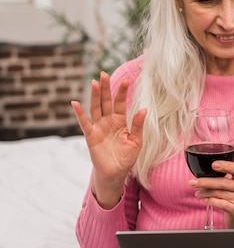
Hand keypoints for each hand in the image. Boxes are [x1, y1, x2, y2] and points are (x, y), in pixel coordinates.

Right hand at [71, 72, 145, 207]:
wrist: (116, 173)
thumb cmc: (126, 157)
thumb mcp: (136, 141)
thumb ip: (137, 125)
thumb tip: (144, 109)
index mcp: (120, 121)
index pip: (120, 103)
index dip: (121, 92)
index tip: (125, 80)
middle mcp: (108, 122)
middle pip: (106, 102)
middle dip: (105, 88)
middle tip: (103, 74)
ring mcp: (98, 128)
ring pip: (96, 109)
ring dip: (95, 96)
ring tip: (94, 83)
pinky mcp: (91, 137)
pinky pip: (85, 123)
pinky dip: (80, 114)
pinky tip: (75, 103)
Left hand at [188, 160, 233, 227]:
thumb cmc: (233, 195)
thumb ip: (223, 176)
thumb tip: (202, 173)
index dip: (225, 166)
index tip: (213, 164)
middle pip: (223, 182)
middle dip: (205, 182)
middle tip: (192, 182)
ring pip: (218, 193)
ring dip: (204, 193)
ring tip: (198, 193)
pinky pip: (220, 204)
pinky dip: (210, 201)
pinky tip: (206, 200)